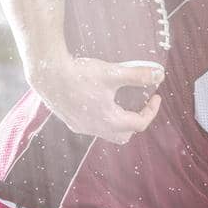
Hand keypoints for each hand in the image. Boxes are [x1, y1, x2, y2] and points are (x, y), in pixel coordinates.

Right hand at [28, 55, 162, 144]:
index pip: (139, 124)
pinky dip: (103, 119)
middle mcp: (95, 128)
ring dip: (119, 122)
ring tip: (122, 103)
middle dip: (135, 121)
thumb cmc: (80, 74)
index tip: (155, 96)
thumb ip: (138, 75)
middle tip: (139, 104)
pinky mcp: (70, 121)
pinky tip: (100, 102)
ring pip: (107, 133)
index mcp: (109, 120)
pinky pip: (92, 127)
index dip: (151, 111)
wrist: (47, 74)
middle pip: (124, 135)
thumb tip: (159, 75)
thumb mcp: (113, 73)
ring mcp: (81, 127)